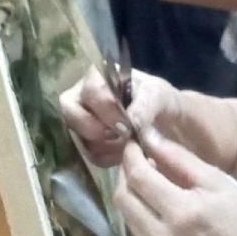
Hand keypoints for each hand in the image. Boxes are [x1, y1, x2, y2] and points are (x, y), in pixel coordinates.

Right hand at [60, 64, 180, 166]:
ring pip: (79, 137)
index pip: (92, 90)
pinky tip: (125, 151)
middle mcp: (82, 96)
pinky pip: (90, 155)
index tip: (126, 127)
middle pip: (70, 112)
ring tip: (130, 143)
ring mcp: (81, 121)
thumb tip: (129, 123)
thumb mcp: (158, 96)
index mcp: (99, 77)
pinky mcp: (86, 143)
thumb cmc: (158, 99)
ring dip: (107, 146)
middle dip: (95, 129)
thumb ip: (144, 107)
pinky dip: (110, 158)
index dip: (107, 111)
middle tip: (120, 136)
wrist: (167, 121)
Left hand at [116, 131, 236, 235]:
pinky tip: (160, 208)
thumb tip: (149, 138)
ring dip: (133, 195)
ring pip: (127, 216)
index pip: (139, 178)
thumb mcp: (218, 181)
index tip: (133, 142)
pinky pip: (138, 233)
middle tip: (139, 159)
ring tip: (151, 182)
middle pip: (123, 199)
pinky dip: (142, 215)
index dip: (130, 156)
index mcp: (183, 214)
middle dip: (126, 174)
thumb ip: (179, 159)